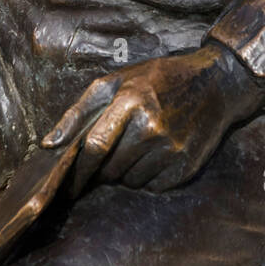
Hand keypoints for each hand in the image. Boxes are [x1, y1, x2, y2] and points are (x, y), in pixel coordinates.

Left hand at [42, 42, 263, 194]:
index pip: (94, 146)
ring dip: (124, 173)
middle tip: (106, 159)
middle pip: (110, 168)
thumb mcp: (117, 81)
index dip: (77, 170)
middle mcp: (151, 127)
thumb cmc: (158, 79)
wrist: (215, 84)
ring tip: (135, 149)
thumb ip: (79, 111)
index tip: (67, 184)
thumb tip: (48, 145)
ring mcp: (171, 149)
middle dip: (101, 170)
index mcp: (130, 101)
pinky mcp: (186, 166)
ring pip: (130, 180)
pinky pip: (152, 186)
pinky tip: (154, 156)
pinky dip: (146, 178)